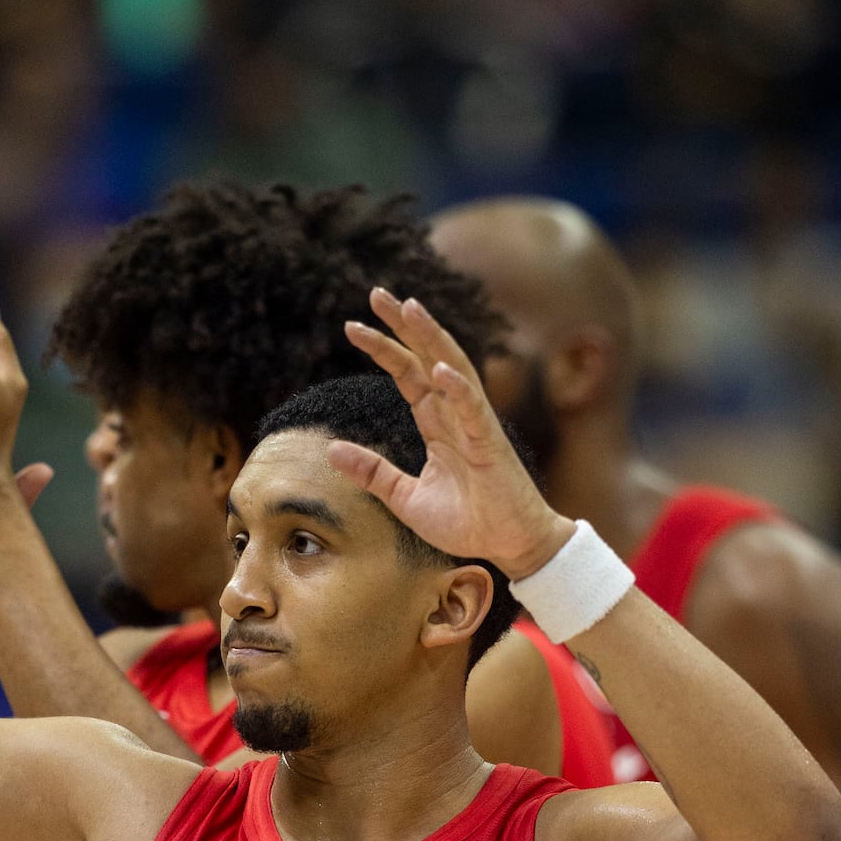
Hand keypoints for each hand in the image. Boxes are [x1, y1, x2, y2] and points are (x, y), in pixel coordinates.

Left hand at [342, 289, 572, 577]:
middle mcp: (457, 415)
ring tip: (409, 308)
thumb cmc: (468, 522)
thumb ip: (373, 472)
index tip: (353, 326)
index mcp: (438, 424)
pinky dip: (457, 387)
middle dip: (404, 325)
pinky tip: (437, 367)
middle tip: (376, 293)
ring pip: (453, 369)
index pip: (408, 375)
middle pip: (428, 358)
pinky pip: (473, 409)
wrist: (510, 547)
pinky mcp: (490, 445)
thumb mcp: (406, 498)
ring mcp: (475, 426)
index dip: (384, 348)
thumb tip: (330, 449)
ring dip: (431, 338)